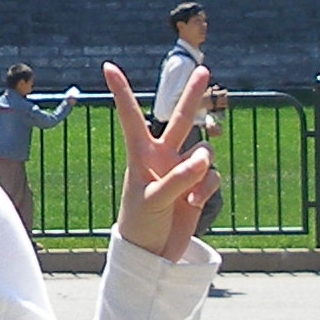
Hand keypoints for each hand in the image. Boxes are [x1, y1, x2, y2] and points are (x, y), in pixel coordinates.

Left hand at [104, 61, 212, 260]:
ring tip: (188, 196)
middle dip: (192, 95)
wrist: (153, 253)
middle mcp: (162, 156)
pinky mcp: (198, 186)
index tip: (107, 67)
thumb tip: (204, 158)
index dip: (121, 91)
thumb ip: (178, 179)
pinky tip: (193, 205)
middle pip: (181, 118)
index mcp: (141, 154)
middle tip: (202, 69)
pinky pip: (212, 176)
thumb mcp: (153, 201)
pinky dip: (206, 189)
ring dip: (202, 170)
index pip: (131, 117)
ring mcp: (182, 170)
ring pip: (205, 151)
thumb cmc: (140, 224)